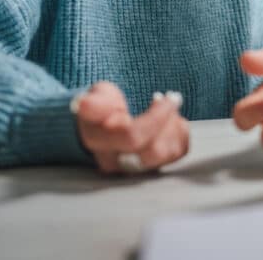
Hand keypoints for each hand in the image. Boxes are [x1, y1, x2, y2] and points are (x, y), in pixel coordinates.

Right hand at [71, 81, 189, 174]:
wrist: (103, 125)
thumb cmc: (100, 108)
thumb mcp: (93, 98)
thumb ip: (92, 103)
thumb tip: (81, 104)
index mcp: (101, 142)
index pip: (132, 137)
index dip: (154, 117)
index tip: (160, 95)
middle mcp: (119, 161)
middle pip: (154, 151)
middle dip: (167, 120)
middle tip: (171, 96)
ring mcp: (138, 167)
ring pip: (169, 152)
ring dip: (174, 124)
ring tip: (168, 105)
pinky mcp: (155, 165)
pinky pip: (178, 151)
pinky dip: (181, 131)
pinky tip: (172, 118)